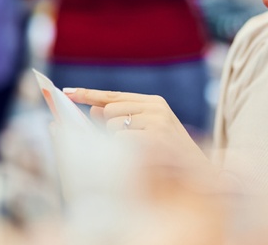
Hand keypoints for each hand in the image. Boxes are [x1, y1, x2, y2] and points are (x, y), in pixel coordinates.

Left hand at [64, 88, 209, 170]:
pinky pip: (122, 141)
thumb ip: (123, 119)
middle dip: (109, 127)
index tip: (66, 92)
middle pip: (109, 111)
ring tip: (142, 153)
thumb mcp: (149, 131)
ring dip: (119, 142)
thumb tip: (95, 110)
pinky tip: (143, 157)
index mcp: (154, 102)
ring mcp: (157, 122)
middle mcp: (156, 107)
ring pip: (114, 126)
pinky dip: (125, 151)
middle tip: (129, 142)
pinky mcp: (156, 138)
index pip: (114, 95)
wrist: (202, 174)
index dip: (88, 94)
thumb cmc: (171, 155)